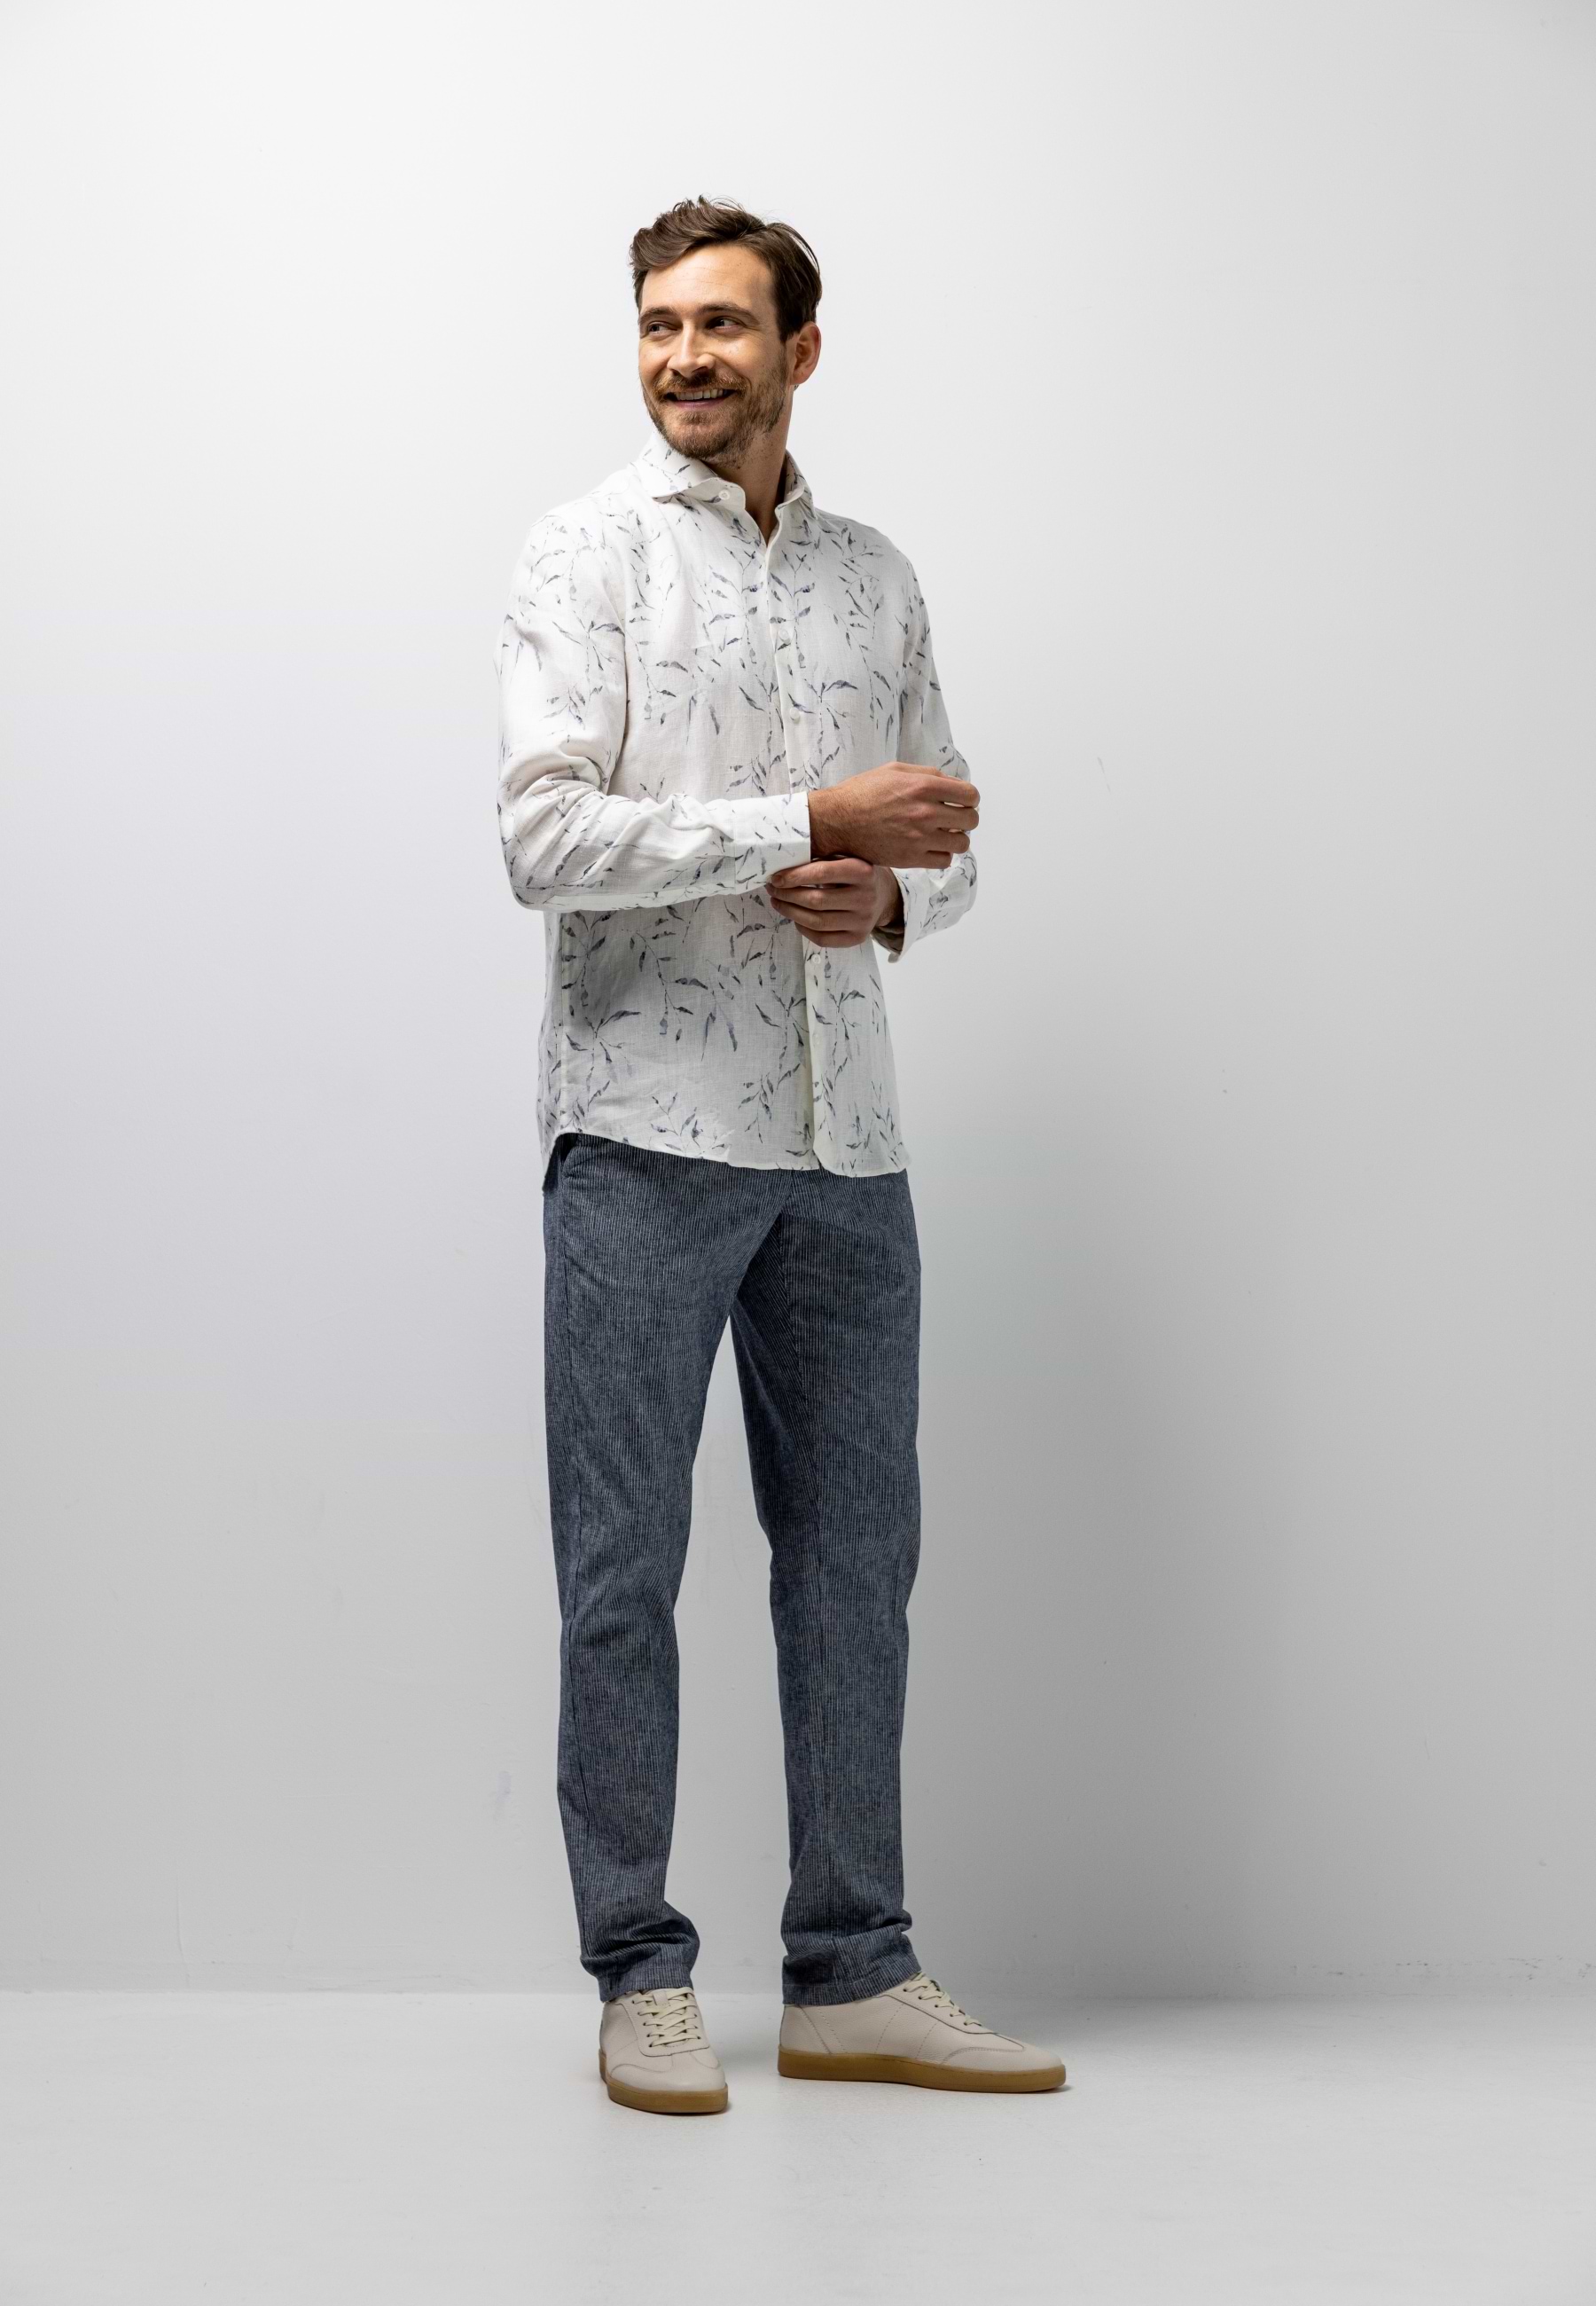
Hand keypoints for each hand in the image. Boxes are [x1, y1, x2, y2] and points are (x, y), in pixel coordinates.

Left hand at [765, 858, 900, 948]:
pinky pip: (823, 939)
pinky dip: (803, 929)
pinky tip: (794, 918)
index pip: (822, 873)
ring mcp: (863, 921)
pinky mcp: (858, 938)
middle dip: (788, 895)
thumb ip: (823, 858)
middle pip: (816, 900)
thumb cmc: (857, 872)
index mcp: (863, 871)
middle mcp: (865, 897)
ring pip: (817, 921)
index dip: (794, 876)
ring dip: (790, 912)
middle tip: (772, 889)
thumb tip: (783, 863)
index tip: (776, 877)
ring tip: (777, 902)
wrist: (884, 895)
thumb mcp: (847, 857)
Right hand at [806, 762, 977, 867]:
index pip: (970, 795)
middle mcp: (925, 812)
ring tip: (944, 835)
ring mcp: (919, 837)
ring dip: (956, 839)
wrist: (836, 821)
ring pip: (961, 843)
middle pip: (971, 820)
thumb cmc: (862, 793)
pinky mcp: (910, 858)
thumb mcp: (894, 770)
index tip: (962, 802)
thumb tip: (951, 782)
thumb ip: (926, 774)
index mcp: (923, 786)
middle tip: (954, 819)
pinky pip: (944, 861)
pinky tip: (931, 848)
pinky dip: (942, 855)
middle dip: (966, 818)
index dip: (970, 799)